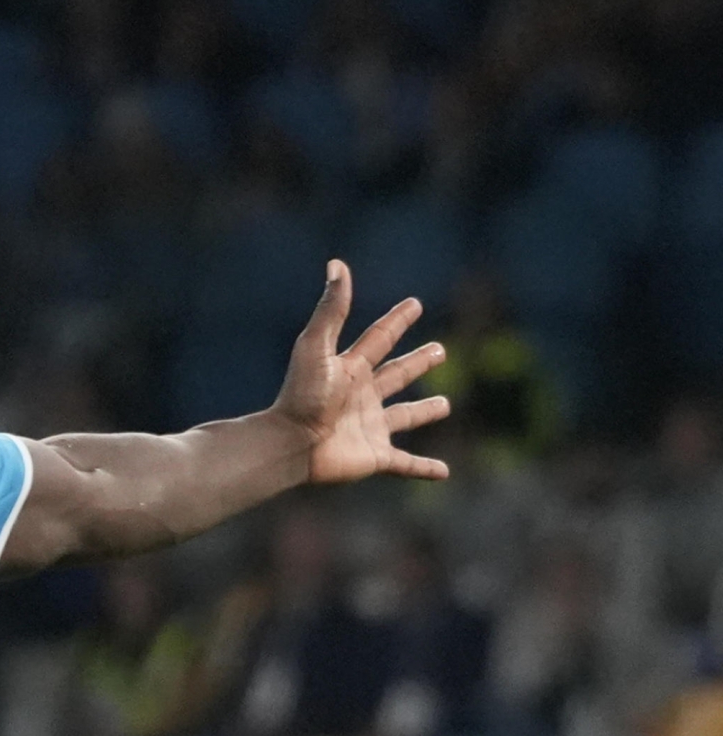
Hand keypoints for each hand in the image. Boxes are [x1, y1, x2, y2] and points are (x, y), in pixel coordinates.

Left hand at [272, 259, 452, 483]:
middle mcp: (362, 396)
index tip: (415, 304)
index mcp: (351, 369)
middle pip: (396, 374)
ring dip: (424, 411)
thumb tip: (337, 263)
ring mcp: (370, 426)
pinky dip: (424, 468)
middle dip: (417, 363)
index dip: (397, 321)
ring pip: (404, 416)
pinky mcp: (375, 456)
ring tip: (445, 405)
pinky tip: (444, 472)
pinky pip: (406, 463)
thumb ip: (332, 308)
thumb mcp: (317, 346)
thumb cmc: (302, 394)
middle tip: (439, 350)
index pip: (379, 338)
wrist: (291, 443)